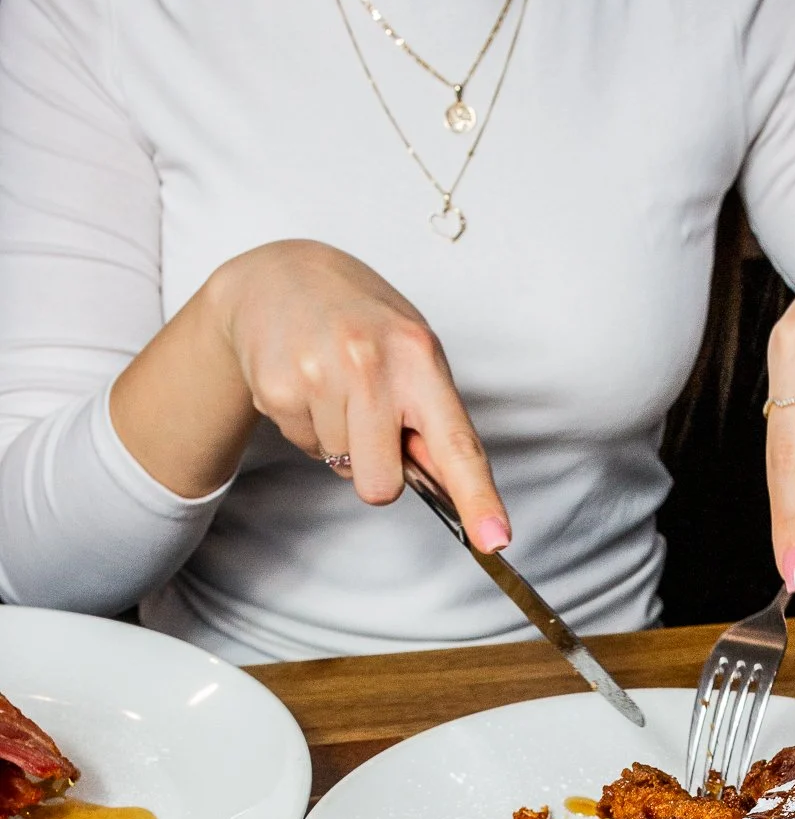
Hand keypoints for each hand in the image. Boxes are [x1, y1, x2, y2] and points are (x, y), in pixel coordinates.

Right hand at [111, 240, 510, 551]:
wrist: (278, 278)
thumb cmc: (363, 323)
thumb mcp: (412, 354)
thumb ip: (434, 420)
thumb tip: (453, 490)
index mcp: (418, 356)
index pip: (457, 444)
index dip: (479, 499)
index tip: (495, 540)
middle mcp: (370, 363)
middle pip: (382, 486)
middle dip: (377, 470)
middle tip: (369, 420)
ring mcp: (317, 374)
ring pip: (341, 467)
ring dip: (339, 438)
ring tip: (333, 387)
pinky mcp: (275, 389)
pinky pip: (304, 445)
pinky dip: (307, 425)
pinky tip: (306, 384)